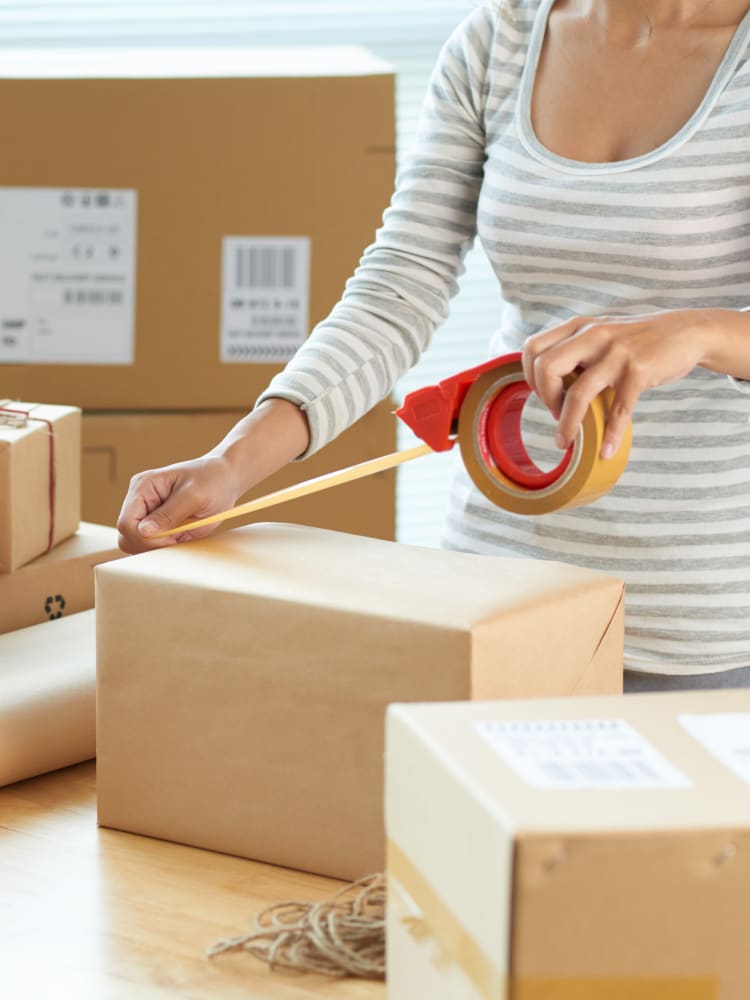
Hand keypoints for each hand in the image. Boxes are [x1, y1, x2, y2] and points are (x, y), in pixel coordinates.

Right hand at [116, 397, 310, 553]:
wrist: (225, 478)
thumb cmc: (213, 480)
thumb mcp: (194, 496)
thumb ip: (169, 514)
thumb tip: (143, 531)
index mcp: (143, 487)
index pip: (126, 523)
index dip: (145, 538)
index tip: (173, 537)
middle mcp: (140, 500)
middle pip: (127, 536)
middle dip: (152, 544)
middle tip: (180, 536)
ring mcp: (147, 512)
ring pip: (136, 543)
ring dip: (159, 545)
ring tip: (182, 533)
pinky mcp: (157, 523)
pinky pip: (152, 544)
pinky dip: (166, 546)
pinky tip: (182, 535)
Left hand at [521, 309, 717, 457]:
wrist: (685, 332)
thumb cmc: (636, 340)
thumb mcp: (599, 333)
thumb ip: (573, 349)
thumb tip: (545, 381)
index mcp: (578, 327)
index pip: (533, 348)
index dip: (530, 376)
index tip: (544, 394)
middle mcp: (593, 336)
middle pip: (545, 368)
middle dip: (544, 397)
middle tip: (555, 412)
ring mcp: (616, 354)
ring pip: (577, 394)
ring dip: (567, 424)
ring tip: (565, 441)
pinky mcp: (638, 372)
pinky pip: (617, 411)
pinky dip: (610, 435)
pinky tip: (606, 451)